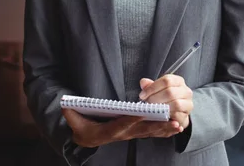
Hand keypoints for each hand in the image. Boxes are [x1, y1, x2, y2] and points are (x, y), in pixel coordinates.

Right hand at [62, 108, 180, 147]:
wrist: (85, 139)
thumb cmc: (81, 127)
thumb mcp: (73, 121)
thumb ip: (70, 114)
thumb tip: (64, 105)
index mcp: (108, 131)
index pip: (121, 125)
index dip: (131, 119)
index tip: (142, 113)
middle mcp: (122, 134)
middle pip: (141, 131)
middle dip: (157, 127)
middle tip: (172, 122)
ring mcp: (129, 135)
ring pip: (148, 133)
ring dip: (163, 130)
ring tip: (178, 125)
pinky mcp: (134, 133)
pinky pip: (150, 132)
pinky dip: (162, 130)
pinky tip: (175, 128)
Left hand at [139, 75, 192, 129]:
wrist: (175, 113)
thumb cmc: (164, 98)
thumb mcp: (156, 89)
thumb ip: (149, 85)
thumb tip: (143, 82)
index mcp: (178, 81)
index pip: (166, 80)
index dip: (152, 88)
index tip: (142, 95)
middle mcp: (186, 91)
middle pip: (170, 92)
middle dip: (155, 98)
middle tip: (147, 103)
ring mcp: (188, 104)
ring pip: (175, 103)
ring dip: (161, 107)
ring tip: (152, 109)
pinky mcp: (186, 116)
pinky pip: (177, 115)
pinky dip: (166, 115)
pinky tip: (158, 115)